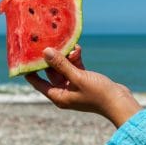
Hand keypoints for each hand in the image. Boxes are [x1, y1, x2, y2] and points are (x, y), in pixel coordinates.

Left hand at [25, 44, 141, 127]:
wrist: (120, 102)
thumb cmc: (98, 94)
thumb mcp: (78, 77)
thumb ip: (61, 64)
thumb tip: (45, 52)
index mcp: (58, 96)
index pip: (37, 82)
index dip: (30, 69)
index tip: (24, 55)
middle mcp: (64, 91)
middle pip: (51, 72)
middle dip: (52, 58)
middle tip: (50, 42)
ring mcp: (74, 86)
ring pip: (64, 67)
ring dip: (67, 56)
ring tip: (71, 46)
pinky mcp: (83, 80)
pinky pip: (74, 67)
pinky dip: (75, 58)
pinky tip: (78, 49)